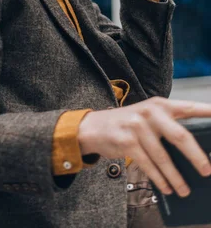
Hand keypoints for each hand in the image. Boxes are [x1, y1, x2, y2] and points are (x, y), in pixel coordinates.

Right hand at [77, 97, 210, 197]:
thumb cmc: (127, 123)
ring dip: (175, 177)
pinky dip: (159, 179)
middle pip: (180, 136)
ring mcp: (138, 126)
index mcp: (160, 105)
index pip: (189, 107)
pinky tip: (166, 186)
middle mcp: (150, 113)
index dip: (207, 111)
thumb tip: (193, 153)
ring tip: (184, 189)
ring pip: (164, 157)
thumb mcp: (148, 116)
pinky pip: (148, 165)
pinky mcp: (127, 141)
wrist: (95, 126)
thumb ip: (168, 125)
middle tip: (207, 170)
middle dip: (196, 157)